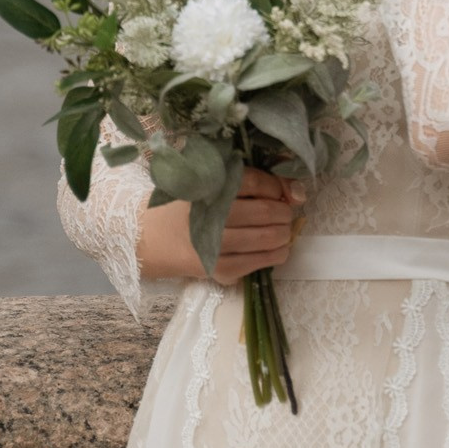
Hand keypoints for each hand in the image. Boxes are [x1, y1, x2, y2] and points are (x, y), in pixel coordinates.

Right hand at [135, 164, 305, 284]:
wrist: (151, 237)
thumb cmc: (187, 204)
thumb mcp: (209, 181)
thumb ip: (249, 178)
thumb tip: (297, 191)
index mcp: (207, 186)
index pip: (255, 182)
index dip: (276, 186)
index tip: (281, 191)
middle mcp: (212, 215)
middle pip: (267, 212)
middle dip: (284, 211)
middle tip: (284, 210)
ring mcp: (216, 246)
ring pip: (269, 238)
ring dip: (284, 232)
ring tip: (282, 228)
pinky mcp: (220, 269)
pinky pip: (262, 262)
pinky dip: (277, 253)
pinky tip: (275, 247)